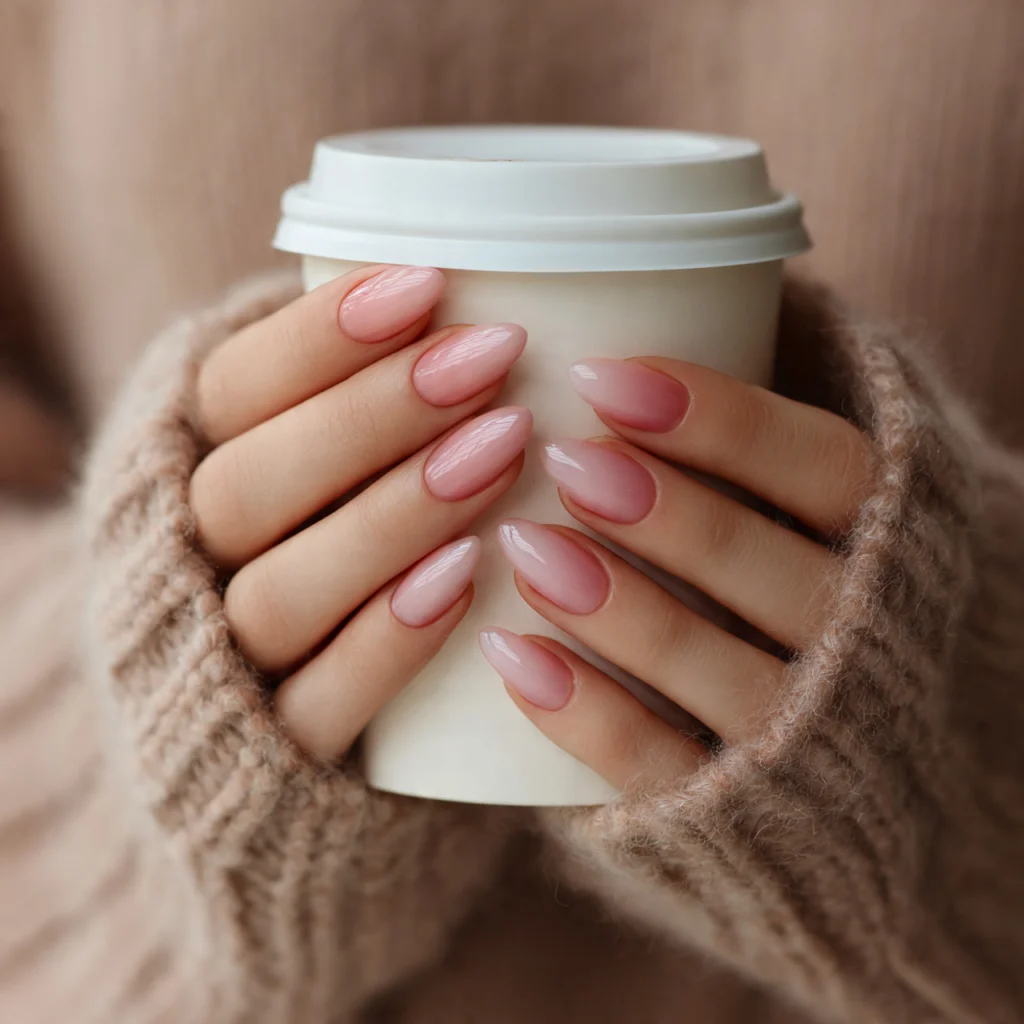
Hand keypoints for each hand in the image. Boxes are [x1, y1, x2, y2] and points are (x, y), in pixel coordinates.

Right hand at [190, 264, 529, 759]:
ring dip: (392, 517)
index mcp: (181, 474)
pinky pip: (317, 704)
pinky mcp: (275, 754)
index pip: (229, 391)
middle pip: (248, 485)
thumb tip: (462, 296)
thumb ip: (344, 395)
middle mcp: (185, 567)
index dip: (321, 336)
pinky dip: (388, 640)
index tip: (431, 286)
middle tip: (489, 362)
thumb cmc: (313, 545)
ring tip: (503, 454)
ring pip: (279, 593)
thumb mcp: (307, 458)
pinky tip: (466, 578)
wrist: (246, 727)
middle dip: (374, 416)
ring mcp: (223, 666)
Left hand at [480, 357, 874, 788]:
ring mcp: (807, 736)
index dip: (723, 423)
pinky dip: (590, 717)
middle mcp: (868, 641)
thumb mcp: (853, 477)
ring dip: (623, 614)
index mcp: (902, 540)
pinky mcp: (738, 809)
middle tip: (565, 462)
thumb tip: (689, 260)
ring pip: (724, 679)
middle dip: (673, 517)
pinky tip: (511, 658)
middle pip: (783, 577)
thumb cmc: (843, 565)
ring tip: (525, 549)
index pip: (829, 473)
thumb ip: (791, 394)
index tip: (606, 378)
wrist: (914, 744)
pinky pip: (667, 770)